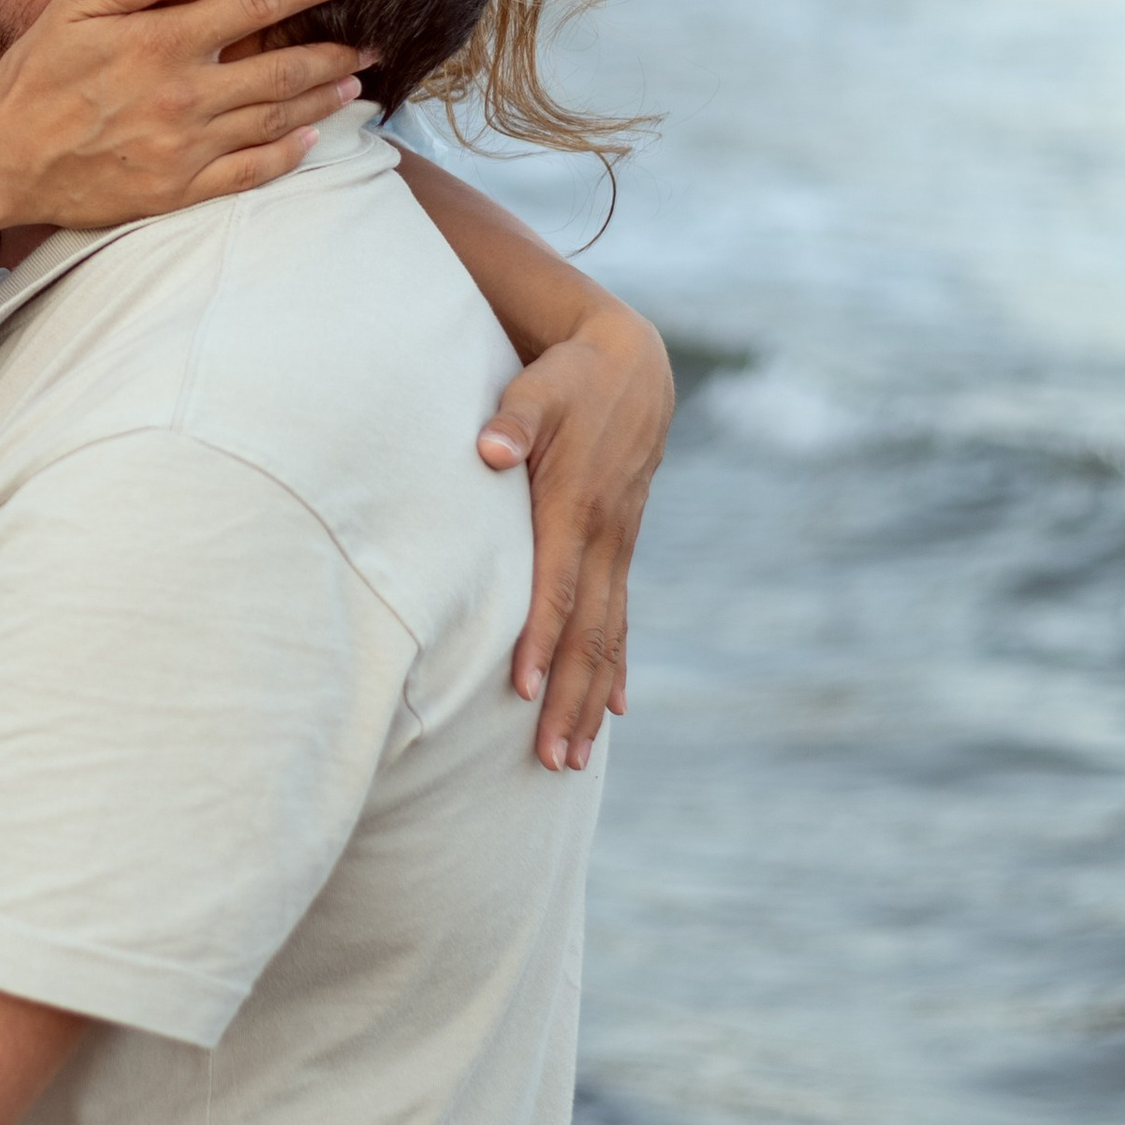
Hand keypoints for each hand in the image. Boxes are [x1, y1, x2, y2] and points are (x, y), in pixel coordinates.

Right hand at [0, 0, 373, 230]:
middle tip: (371, 44)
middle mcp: (185, 95)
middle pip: (281, 70)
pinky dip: (285, 156)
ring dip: (321, 102)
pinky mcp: (179, 189)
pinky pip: (248, 173)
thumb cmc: (35, 76)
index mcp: (163, 43)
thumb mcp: (74, 9)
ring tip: (354, 87)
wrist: (2, 159)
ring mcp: (186, 148)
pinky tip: (309, 141)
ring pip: (274, 121)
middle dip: (334, 53)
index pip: (255, 5)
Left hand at [481, 303, 672, 772]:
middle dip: (568, 698)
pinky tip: (613, 710)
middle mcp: (604, 537)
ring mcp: (619, 546)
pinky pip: (621, 618)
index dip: (540, 639)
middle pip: (586, 632)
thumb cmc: (570, 377)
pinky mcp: (621, 546)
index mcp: (576, 506)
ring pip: (607, 636)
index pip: (557, 586)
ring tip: (573, 758)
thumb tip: (491, 449)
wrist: (632, 365)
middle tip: (550, 759)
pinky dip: (616, 665)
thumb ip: (513, 417)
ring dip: (590, 699)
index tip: (524, 690)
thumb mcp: (538, 386)